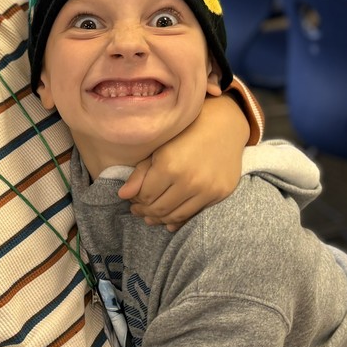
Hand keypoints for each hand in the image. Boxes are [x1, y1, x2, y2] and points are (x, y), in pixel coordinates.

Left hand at [120, 94, 246, 228]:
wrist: (224, 126)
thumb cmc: (186, 133)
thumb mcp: (159, 148)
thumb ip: (140, 173)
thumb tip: (122, 196)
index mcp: (169, 165)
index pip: (145, 195)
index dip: (136, 199)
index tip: (133, 199)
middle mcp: (188, 180)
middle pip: (159, 208)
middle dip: (145, 212)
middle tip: (138, 211)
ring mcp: (206, 189)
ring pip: (176, 216)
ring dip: (160, 219)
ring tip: (151, 217)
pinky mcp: (220, 193)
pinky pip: (195, 214)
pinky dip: (180, 220)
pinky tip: (170, 221)